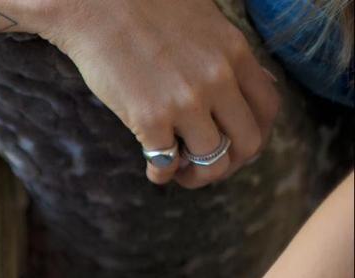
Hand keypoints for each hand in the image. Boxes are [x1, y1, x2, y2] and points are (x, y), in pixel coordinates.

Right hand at [36, 0, 279, 187]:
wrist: (93, 3)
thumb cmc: (141, 6)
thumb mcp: (203, 20)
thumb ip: (226, 52)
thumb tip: (244, 82)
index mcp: (235, 52)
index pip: (268, 108)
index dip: (255, 134)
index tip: (235, 142)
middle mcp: (218, 79)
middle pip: (248, 142)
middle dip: (231, 162)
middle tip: (207, 163)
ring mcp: (185, 101)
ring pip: (213, 160)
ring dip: (198, 175)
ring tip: (179, 170)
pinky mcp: (149, 118)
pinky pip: (166, 164)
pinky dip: (162, 176)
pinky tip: (154, 172)